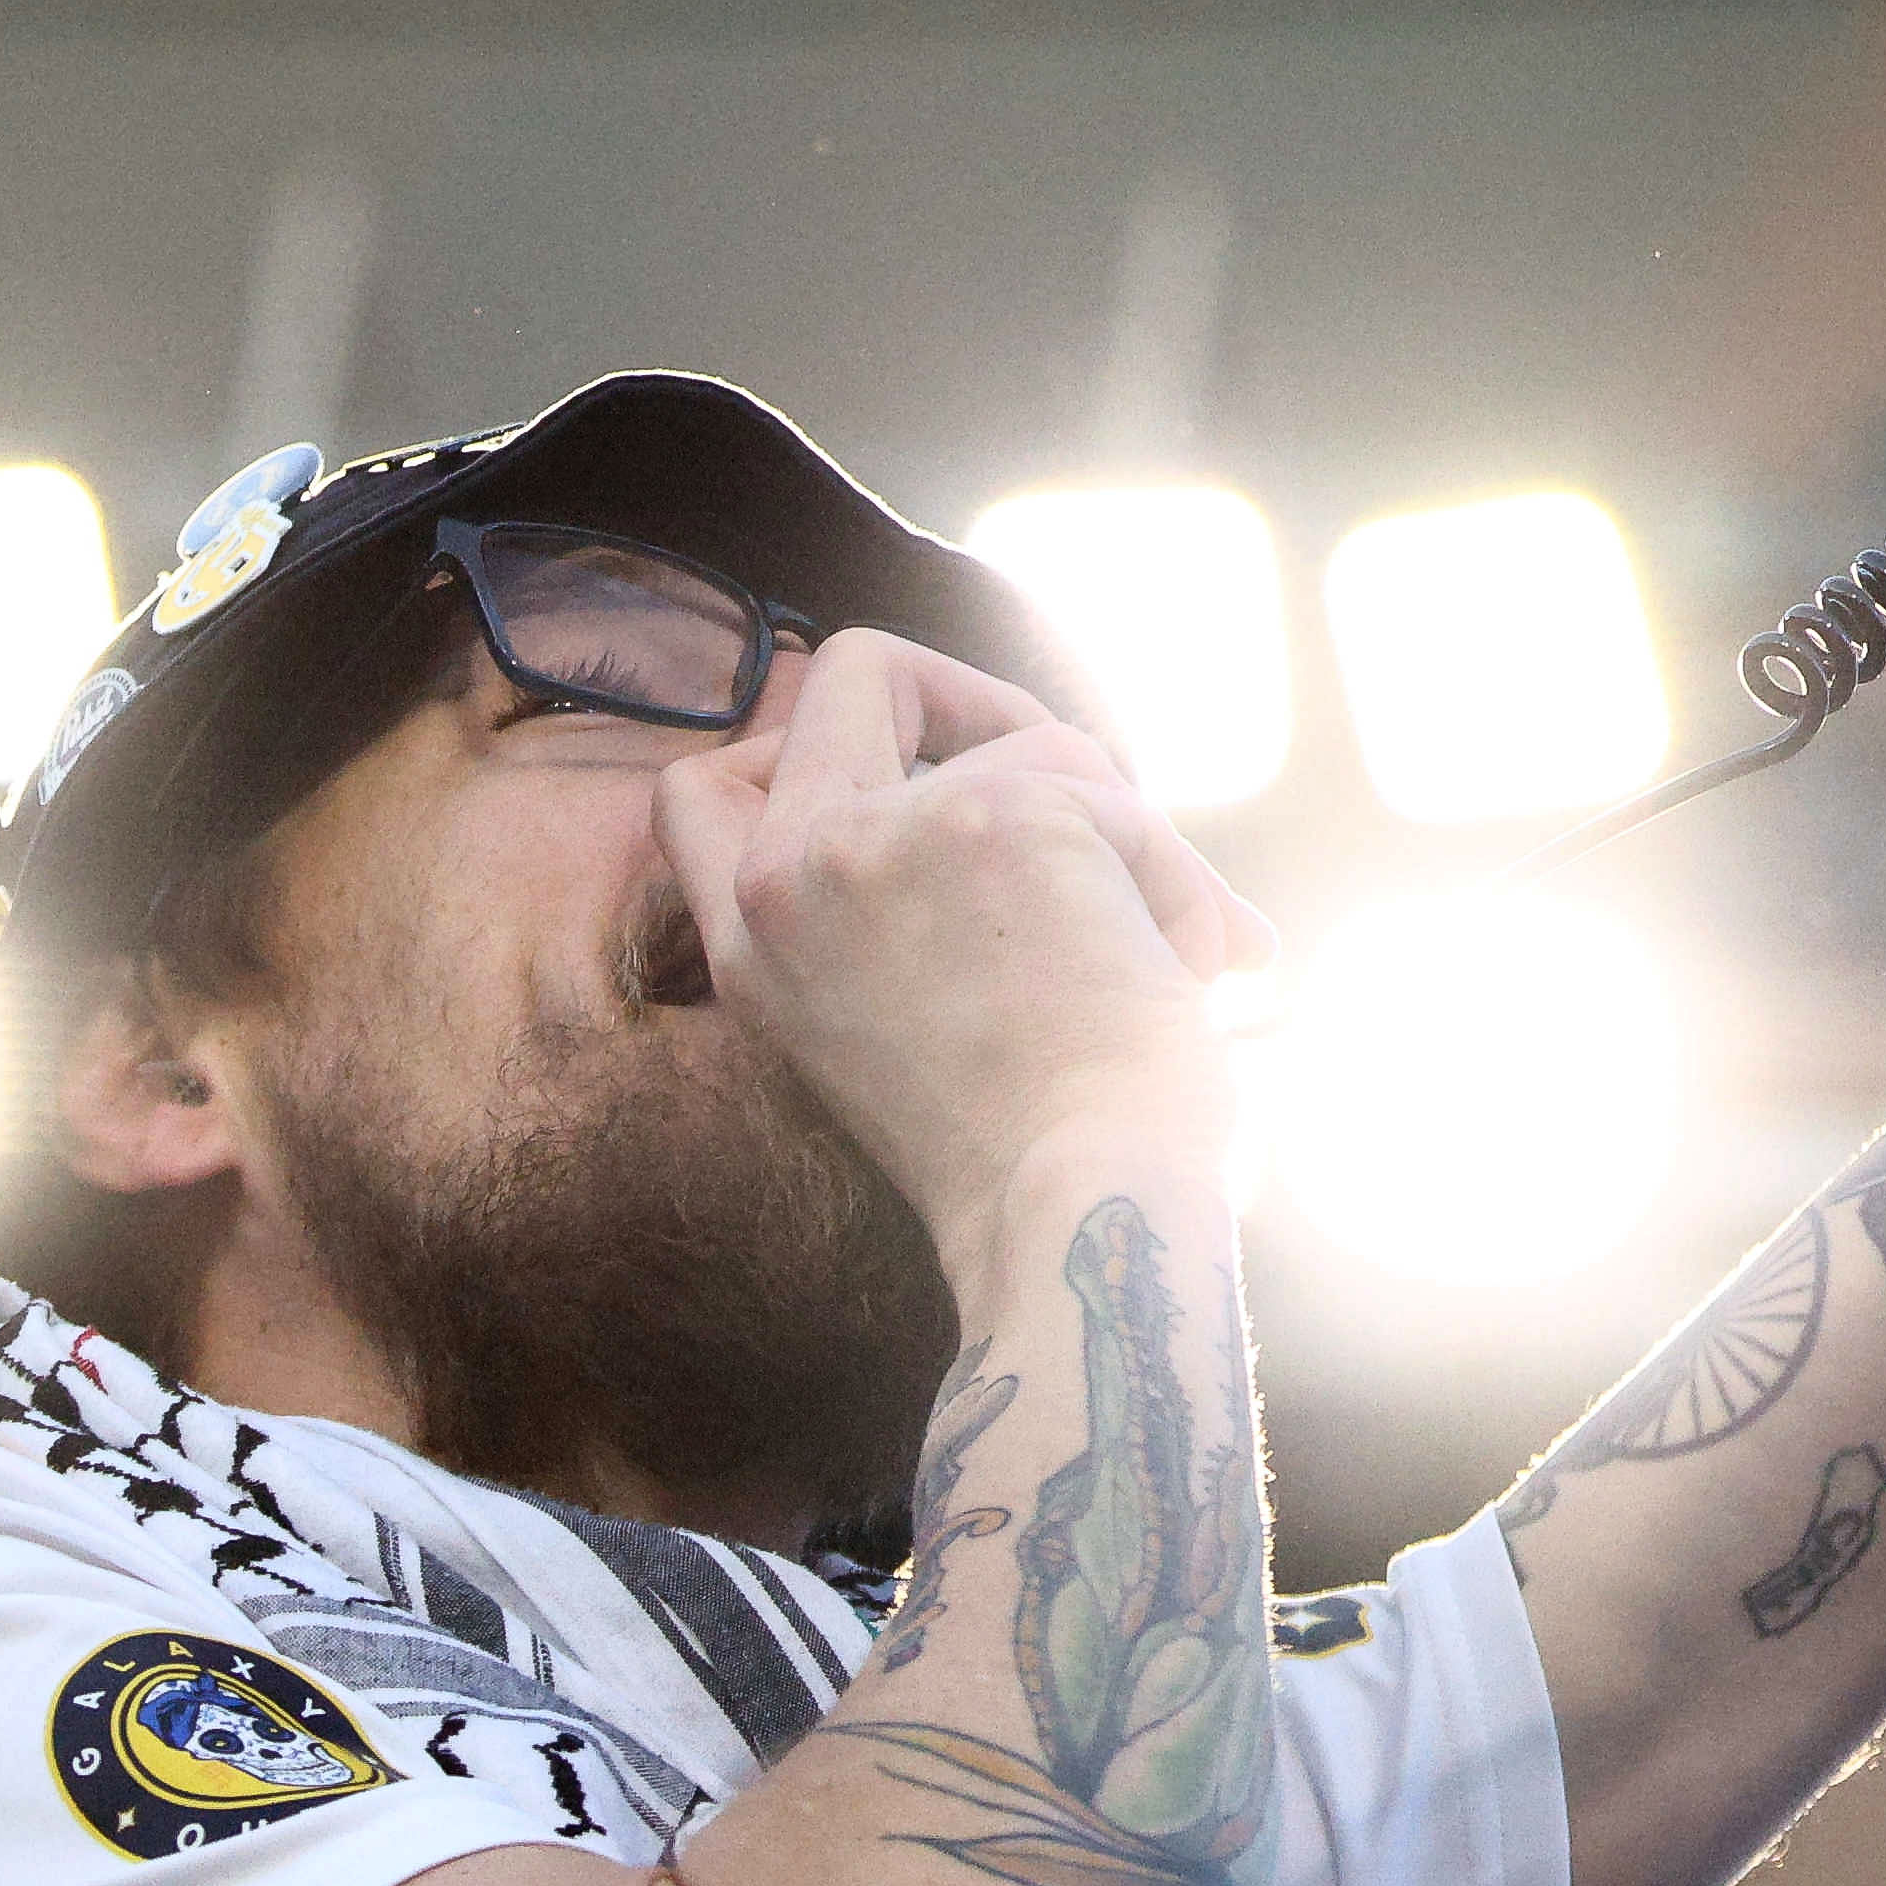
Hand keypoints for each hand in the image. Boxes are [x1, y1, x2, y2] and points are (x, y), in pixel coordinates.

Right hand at [652, 633, 1272, 1253]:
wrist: (1079, 1215)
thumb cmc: (1028, 1159)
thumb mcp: (892, 1027)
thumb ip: (901, 906)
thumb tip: (1056, 784)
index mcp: (754, 950)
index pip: (696, 790)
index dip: (800, 743)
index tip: (914, 783)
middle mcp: (788, 881)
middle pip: (855, 670)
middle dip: (977, 700)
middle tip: (1064, 795)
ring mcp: (882, 837)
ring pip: (1028, 739)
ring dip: (1117, 832)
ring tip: (1160, 950)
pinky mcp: (995, 816)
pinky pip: (1109, 787)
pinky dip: (1169, 872)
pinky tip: (1188, 962)